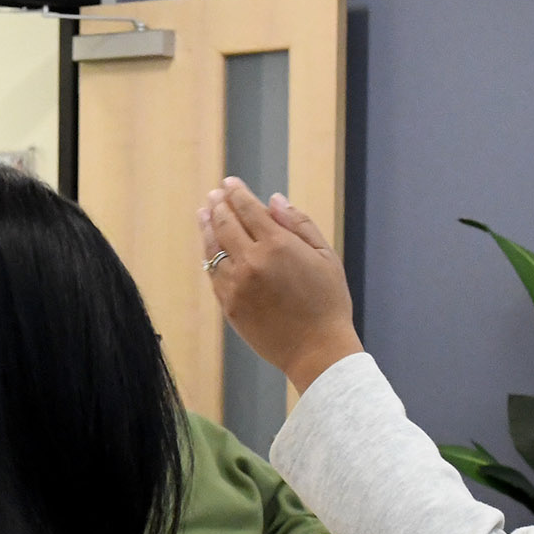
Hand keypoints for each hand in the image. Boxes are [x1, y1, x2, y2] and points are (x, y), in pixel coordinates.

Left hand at [201, 179, 362, 392]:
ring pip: (213, 248)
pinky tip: (210, 247)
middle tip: (215, 195)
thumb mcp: (325, 256)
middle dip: (219, 205)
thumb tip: (273, 200)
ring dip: (207, 226)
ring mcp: (236, 285)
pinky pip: (213, 274)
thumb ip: (299, 224)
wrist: (317, 350)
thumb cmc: (328, 302)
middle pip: (226, 224)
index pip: (248, 209)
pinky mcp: (228, 306)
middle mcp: (252, 261)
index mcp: (278, 245)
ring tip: (204, 213)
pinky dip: (209, 256)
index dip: (237, 193)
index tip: (229, 183)